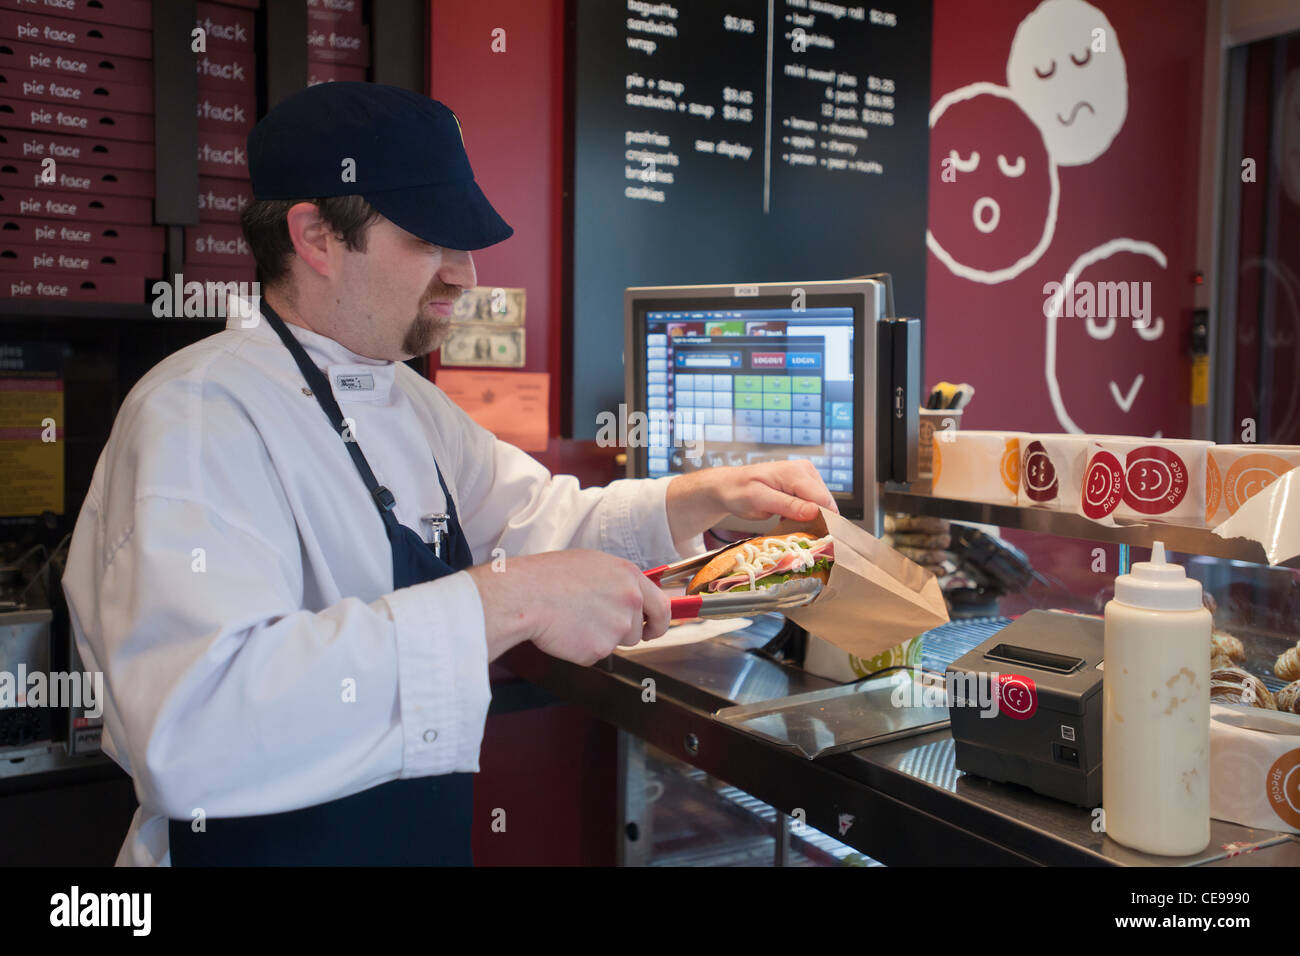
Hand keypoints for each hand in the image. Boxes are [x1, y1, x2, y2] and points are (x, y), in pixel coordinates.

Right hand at [467, 550, 670, 665]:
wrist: (526, 595)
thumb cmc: (551, 576)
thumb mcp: (593, 564)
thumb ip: (619, 582)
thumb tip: (631, 597)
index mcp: (630, 577)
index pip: (662, 606)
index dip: (659, 621)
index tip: (654, 628)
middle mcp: (630, 602)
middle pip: (640, 631)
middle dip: (629, 634)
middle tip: (606, 630)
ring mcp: (617, 627)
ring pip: (617, 643)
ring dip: (601, 638)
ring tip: (574, 619)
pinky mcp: (599, 649)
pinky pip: (595, 654)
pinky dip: (581, 648)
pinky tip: (566, 631)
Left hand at [665, 459, 837, 542]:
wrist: (728, 486)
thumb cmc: (739, 491)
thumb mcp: (759, 500)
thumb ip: (787, 505)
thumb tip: (815, 512)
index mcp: (797, 472)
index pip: (823, 500)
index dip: (824, 521)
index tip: (816, 540)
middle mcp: (806, 472)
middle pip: (826, 504)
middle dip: (817, 521)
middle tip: (798, 535)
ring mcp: (806, 478)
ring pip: (822, 507)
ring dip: (811, 520)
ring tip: (790, 526)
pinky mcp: (804, 487)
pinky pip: (814, 506)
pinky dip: (805, 517)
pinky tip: (790, 521)